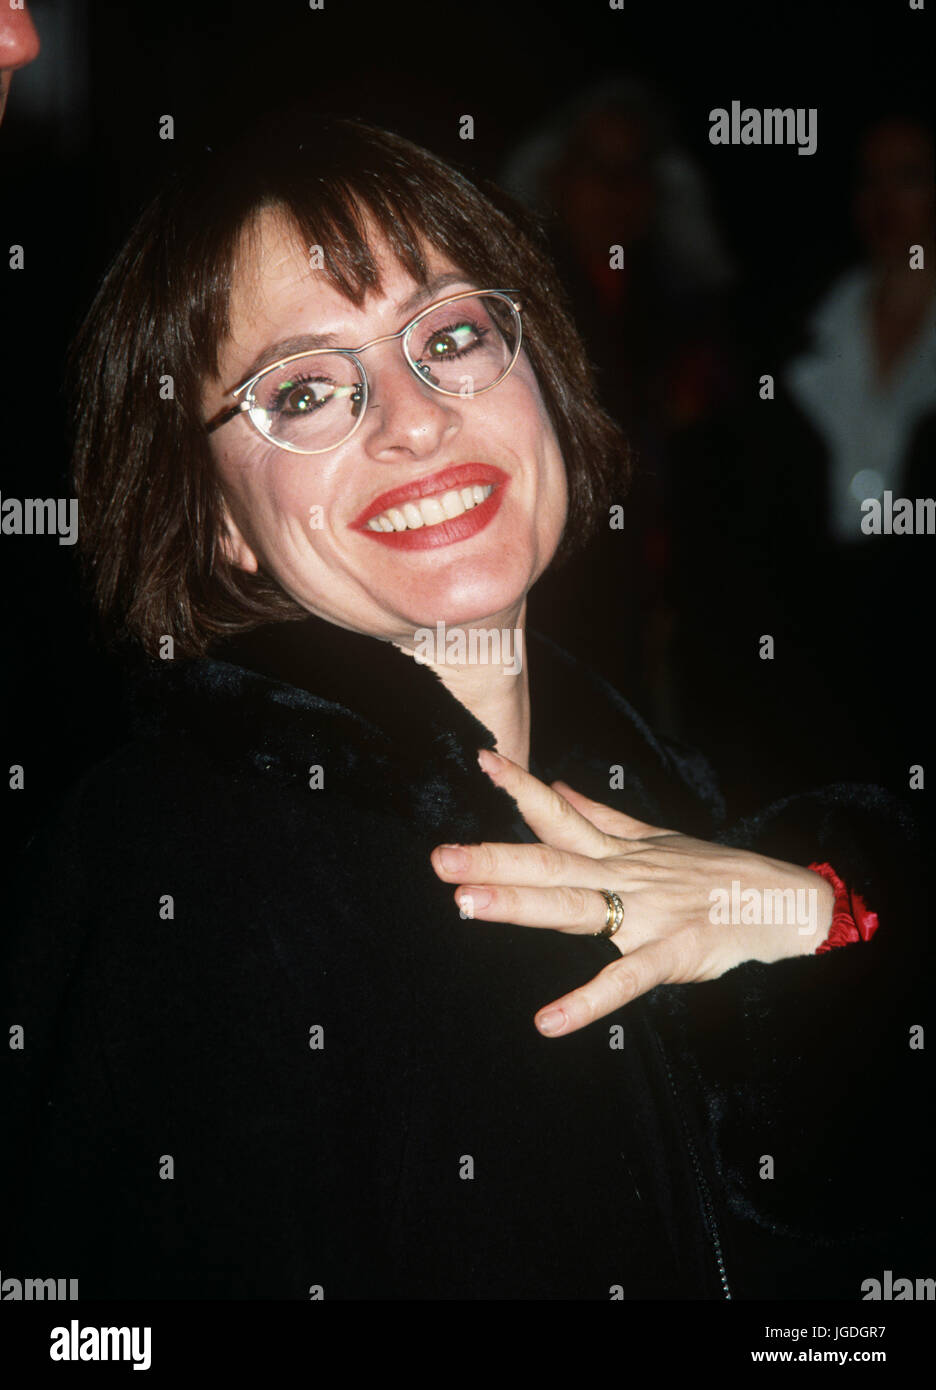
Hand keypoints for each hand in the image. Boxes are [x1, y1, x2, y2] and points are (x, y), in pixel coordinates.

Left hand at [430, 749, 833, 1036]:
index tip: (481, 760)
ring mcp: (645, 913)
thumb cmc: (715, 872)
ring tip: (468, 906)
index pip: (559, 814)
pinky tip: (547, 1022)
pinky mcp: (670, 953)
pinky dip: (587, 1002)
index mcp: (616, 850)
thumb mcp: (655, 836)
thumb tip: (556, 786)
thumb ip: (600, 816)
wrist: (783, 900)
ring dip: (521, 907)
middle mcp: (623, 875)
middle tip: (441, 859)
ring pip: (575, 908)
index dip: (520, 788)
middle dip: (494, 860)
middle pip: (549, 863)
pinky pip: (624, 979)